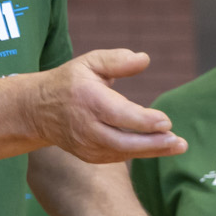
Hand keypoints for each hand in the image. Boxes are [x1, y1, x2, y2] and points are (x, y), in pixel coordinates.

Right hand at [30, 51, 186, 162]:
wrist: (38, 111)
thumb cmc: (70, 82)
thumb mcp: (90, 62)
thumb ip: (117, 60)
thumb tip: (144, 59)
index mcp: (88, 100)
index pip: (118, 114)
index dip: (143, 120)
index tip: (166, 121)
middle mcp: (86, 126)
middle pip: (122, 140)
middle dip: (152, 143)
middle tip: (178, 141)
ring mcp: (87, 145)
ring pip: (122, 152)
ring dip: (152, 151)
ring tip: (177, 145)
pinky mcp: (90, 156)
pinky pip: (118, 156)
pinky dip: (139, 153)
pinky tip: (160, 147)